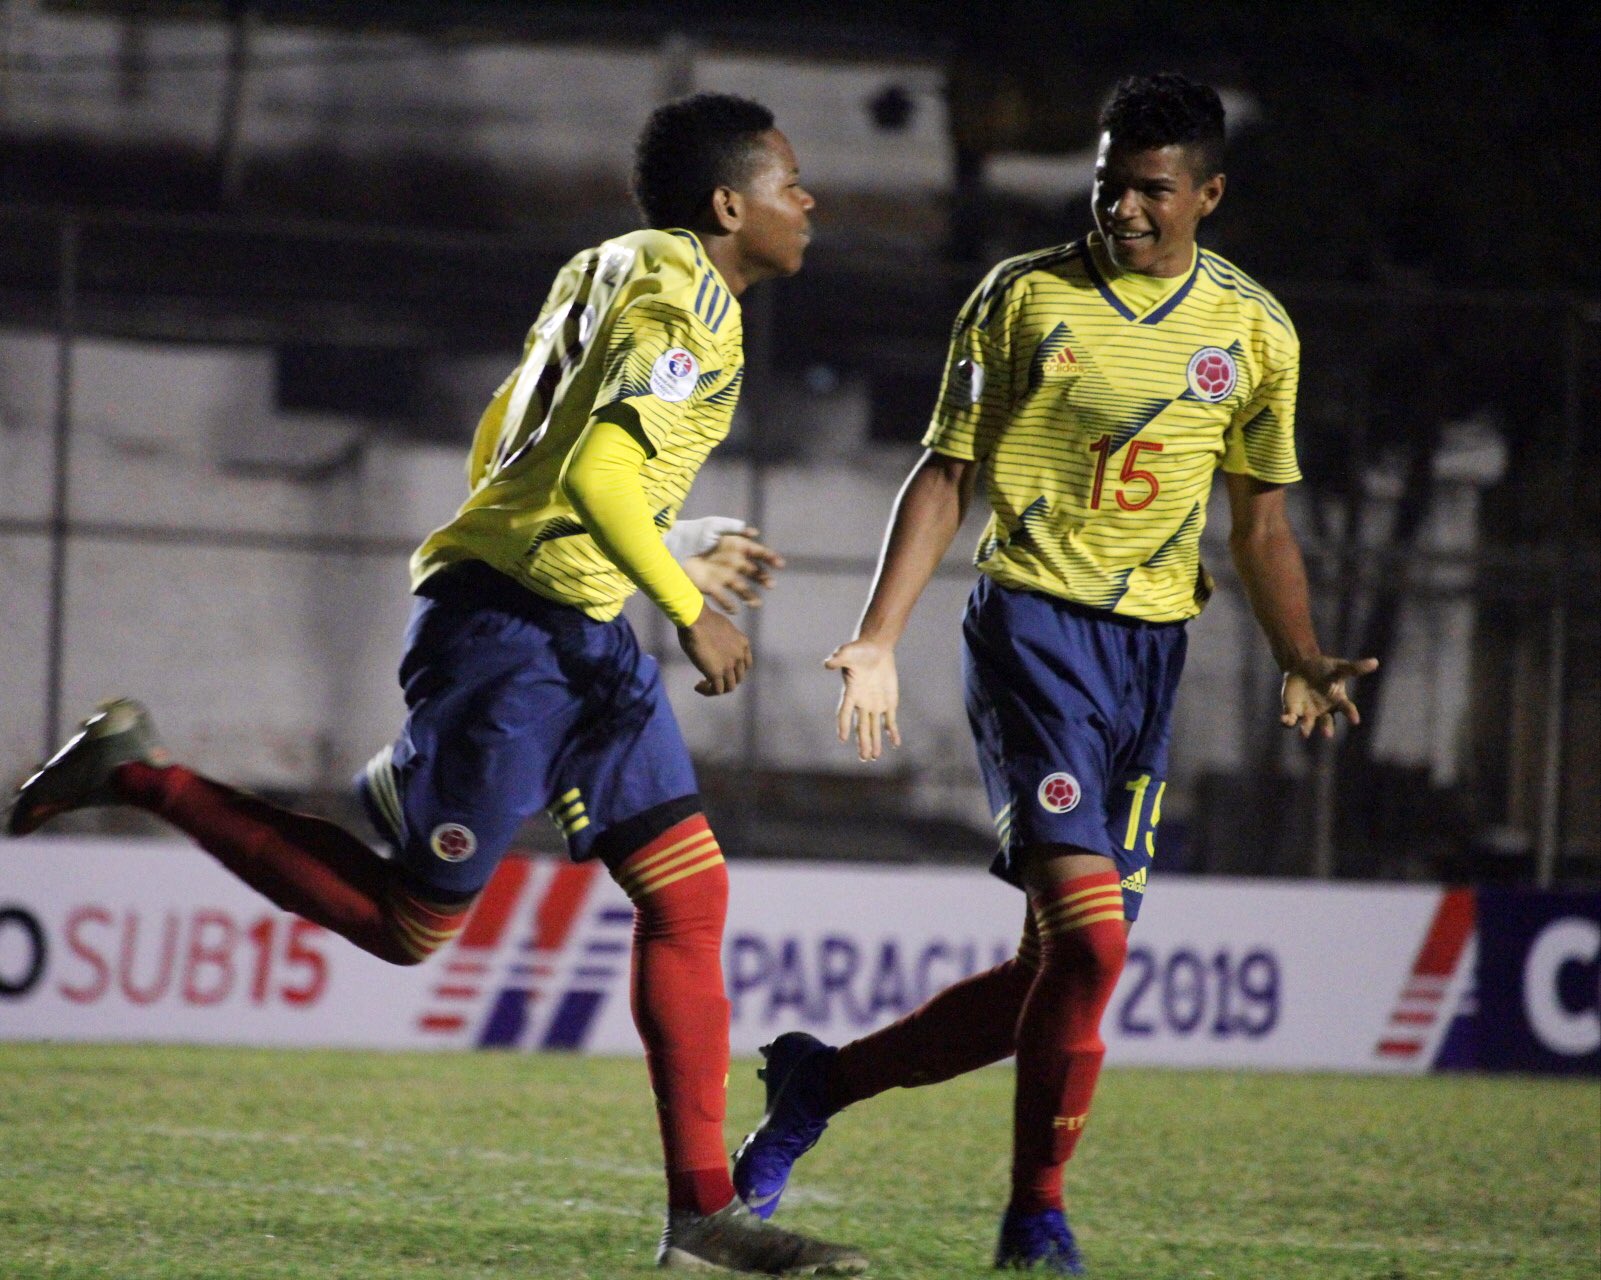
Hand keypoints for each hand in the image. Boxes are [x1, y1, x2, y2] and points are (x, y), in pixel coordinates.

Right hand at [678, 608, 751, 695]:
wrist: (696, 619)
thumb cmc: (702, 619)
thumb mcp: (721, 629)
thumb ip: (723, 641)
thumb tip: (715, 647)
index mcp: (743, 643)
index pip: (746, 664)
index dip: (735, 670)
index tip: (723, 668)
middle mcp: (739, 655)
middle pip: (739, 677)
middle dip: (726, 680)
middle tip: (712, 678)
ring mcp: (729, 666)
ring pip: (729, 687)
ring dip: (717, 688)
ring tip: (703, 685)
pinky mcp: (717, 673)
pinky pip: (716, 690)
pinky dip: (708, 691)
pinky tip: (698, 687)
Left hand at [681, 526, 785, 613]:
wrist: (673, 547)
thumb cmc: (694, 532)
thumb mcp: (714, 525)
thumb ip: (733, 527)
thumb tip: (754, 533)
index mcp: (737, 546)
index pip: (758, 553)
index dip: (770, 558)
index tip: (779, 564)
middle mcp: (733, 562)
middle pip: (754, 573)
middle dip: (764, 579)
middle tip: (770, 584)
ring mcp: (723, 576)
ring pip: (742, 589)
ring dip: (750, 597)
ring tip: (755, 604)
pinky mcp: (711, 587)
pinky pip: (723, 599)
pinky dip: (729, 605)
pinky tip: (734, 609)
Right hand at [824, 638, 900, 761]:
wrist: (876, 648)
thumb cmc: (859, 650)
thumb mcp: (847, 652)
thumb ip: (838, 658)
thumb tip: (827, 663)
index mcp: (851, 693)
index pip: (845, 712)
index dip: (843, 724)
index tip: (842, 738)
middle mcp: (861, 703)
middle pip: (861, 726)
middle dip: (863, 742)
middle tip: (864, 757)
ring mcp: (875, 704)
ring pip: (874, 727)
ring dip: (875, 742)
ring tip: (873, 756)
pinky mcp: (888, 702)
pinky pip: (890, 720)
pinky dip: (892, 732)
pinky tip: (895, 743)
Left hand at [1281, 654, 1379, 738]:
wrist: (1302, 667)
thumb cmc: (1325, 668)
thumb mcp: (1340, 667)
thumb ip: (1355, 668)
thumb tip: (1375, 661)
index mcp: (1338, 701)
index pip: (1347, 709)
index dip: (1351, 714)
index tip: (1355, 720)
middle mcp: (1325, 711)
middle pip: (1327, 723)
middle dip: (1327, 728)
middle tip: (1327, 734)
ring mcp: (1309, 713)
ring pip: (1308, 724)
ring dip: (1306, 728)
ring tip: (1304, 733)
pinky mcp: (1293, 711)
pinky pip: (1290, 719)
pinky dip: (1287, 721)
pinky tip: (1285, 720)